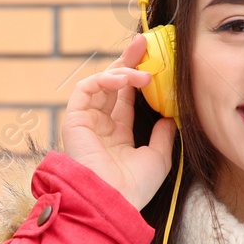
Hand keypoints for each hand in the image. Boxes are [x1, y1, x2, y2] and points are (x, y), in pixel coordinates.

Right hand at [61, 33, 177, 210]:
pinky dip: (106, 78)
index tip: (156, 59)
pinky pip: (87, 88)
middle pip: (113, 84)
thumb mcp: (158, 157)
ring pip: (100, 82)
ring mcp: (86, 121)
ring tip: (143, 70)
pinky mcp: (75, 119)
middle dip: (128, 61)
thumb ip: (163, 135)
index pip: (127, 97)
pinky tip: (126, 79)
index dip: (139, 77)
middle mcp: (100, 125)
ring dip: (121, 70)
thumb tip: (169, 117)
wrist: (112, 201)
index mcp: (117, 134)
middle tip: (145, 43)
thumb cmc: (134, 187)